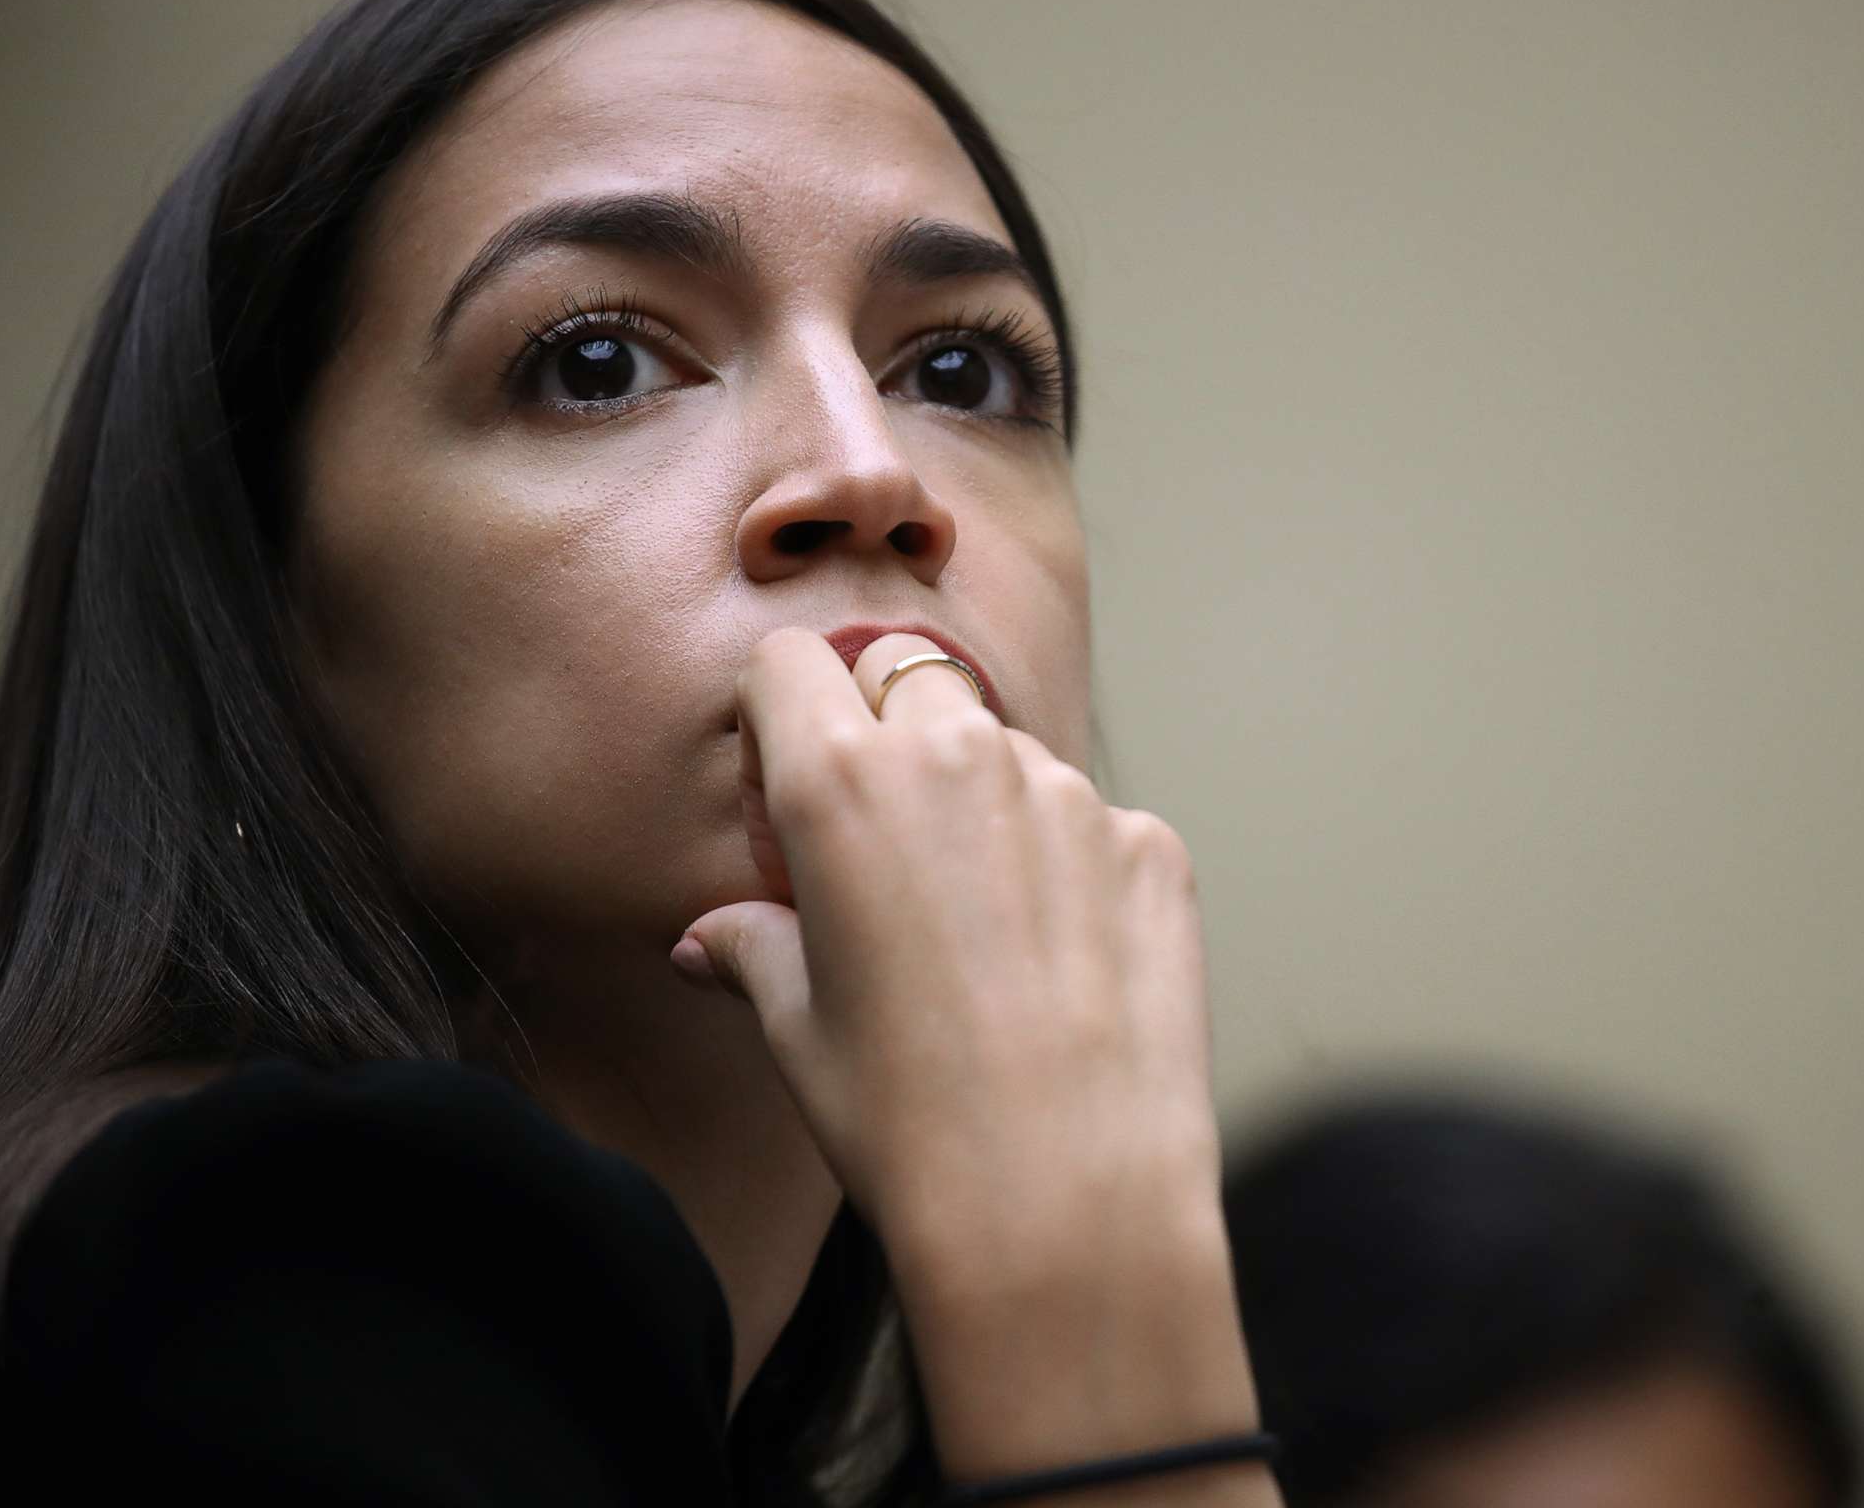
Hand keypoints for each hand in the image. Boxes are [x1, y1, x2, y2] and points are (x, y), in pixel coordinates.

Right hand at [675, 629, 1272, 1496]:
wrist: (1066, 1199)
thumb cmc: (907, 1122)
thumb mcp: (799, 1032)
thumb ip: (755, 949)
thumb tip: (712, 938)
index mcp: (846, 785)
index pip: (791, 664)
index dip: (779, 711)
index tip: (784, 771)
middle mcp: (963, 759)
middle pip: (905, 676)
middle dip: (883, 727)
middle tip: (880, 835)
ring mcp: (1072, 796)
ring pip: (1006, 751)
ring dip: (982, 801)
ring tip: (976, 932)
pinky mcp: (1151, 843)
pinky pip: (1092, 823)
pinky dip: (1067, 868)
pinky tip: (1057, 969)